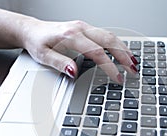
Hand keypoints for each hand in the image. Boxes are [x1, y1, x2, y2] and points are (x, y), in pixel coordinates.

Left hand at [21, 19, 138, 82]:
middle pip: (109, 41)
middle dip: (124, 56)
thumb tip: (75, 72)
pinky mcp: (86, 28)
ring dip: (124, 48)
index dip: (109, 66)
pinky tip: (122, 50)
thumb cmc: (37, 42)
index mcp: (71, 35)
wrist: (32, 30)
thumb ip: (60, 63)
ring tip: (134, 61)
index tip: (118, 78)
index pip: (97, 53)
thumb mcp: (43, 56)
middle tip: (134, 70)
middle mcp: (80, 28)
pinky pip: (106, 34)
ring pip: (110, 36)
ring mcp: (84, 27)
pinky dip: (117, 43)